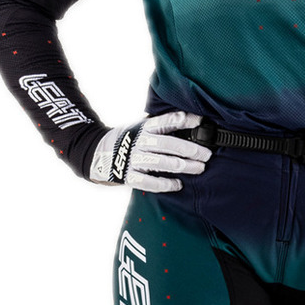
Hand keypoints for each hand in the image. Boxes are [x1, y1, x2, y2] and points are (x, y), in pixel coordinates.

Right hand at [89, 111, 211, 191]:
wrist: (97, 152)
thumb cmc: (128, 139)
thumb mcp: (141, 126)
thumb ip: (160, 127)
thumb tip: (192, 124)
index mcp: (144, 127)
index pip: (168, 120)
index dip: (186, 120)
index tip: (202, 122)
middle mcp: (140, 141)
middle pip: (169, 144)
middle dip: (191, 150)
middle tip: (207, 155)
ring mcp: (133, 159)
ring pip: (163, 163)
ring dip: (185, 166)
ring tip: (199, 168)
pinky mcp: (128, 176)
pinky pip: (150, 183)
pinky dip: (167, 184)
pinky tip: (179, 185)